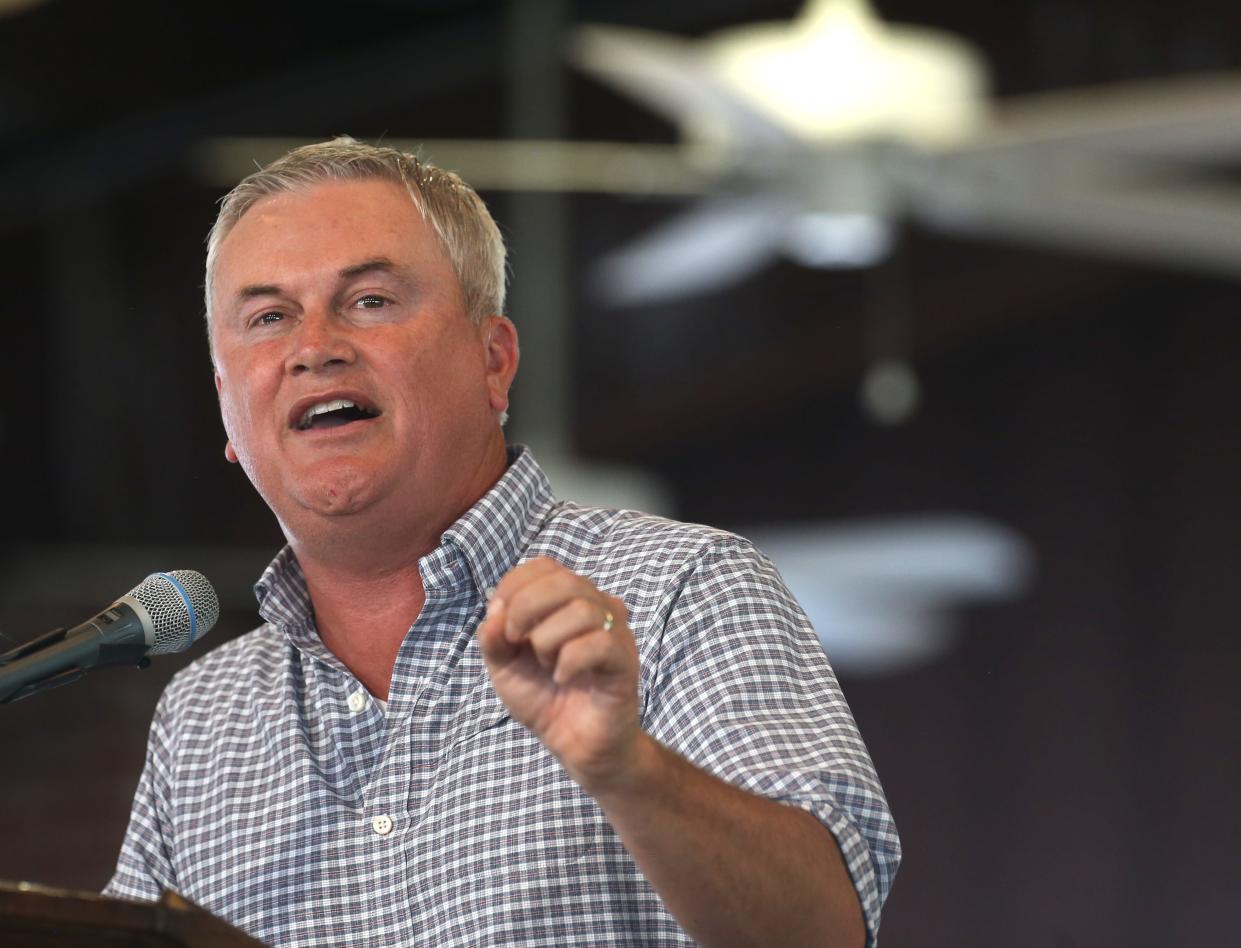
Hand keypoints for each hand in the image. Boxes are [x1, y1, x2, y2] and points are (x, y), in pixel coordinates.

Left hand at [477, 557, 640, 791]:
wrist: (575, 745)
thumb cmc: (544, 698)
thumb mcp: (504, 667)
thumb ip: (493, 637)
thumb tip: (495, 610)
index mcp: (565, 601)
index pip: (544, 566)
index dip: (515, 586)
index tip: (502, 624)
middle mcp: (595, 608)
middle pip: (565, 580)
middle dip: (526, 607)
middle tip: (516, 641)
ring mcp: (614, 633)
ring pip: (582, 610)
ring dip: (548, 639)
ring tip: (546, 664)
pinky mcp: (625, 661)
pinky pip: (600, 643)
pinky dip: (570, 661)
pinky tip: (562, 678)